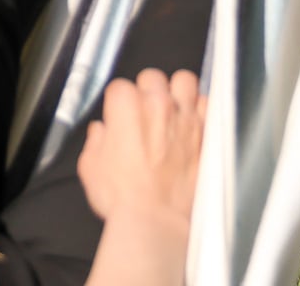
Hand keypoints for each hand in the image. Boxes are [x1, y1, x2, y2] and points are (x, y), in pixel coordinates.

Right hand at [77, 69, 205, 231]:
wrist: (154, 221)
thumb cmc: (124, 199)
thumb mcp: (90, 168)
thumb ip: (95, 142)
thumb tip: (100, 133)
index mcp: (125, 105)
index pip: (119, 86)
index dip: (117, 103)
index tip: (118, 117)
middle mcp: (156, 104)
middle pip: (152, 77)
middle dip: (146, 91)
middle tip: (144, 112)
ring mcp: (184, 117)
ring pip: (184, 80)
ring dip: (177, 91)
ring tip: (172, 106)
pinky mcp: (205, 133)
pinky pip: (208, 104)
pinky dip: (201, 109)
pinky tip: (193, 121)